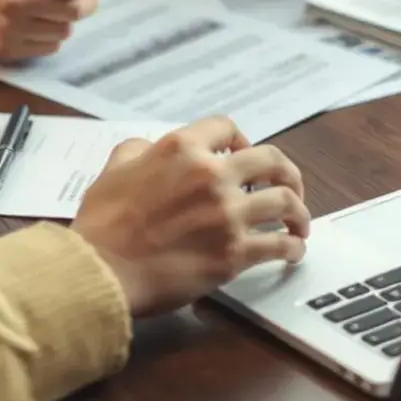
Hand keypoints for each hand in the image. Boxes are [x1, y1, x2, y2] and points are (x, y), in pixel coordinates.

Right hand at [0, 0, 110, 58]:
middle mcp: (15, 2)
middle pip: (73, 9)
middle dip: (88, 3)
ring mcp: (11, 29)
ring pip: (65, 29)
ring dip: (69, 19)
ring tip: (58, 9)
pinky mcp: (8, 49)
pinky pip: (50, 46)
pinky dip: (53, 35)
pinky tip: (41, 23)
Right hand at [71, 116, 310, 316]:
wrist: (100, 272)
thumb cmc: (102, 225)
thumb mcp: (114, 169)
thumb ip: (137, 150)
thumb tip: (150, 149)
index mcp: (182, 149)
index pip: (228, 128)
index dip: (240, 138)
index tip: (244, 152)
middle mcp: (212, 174)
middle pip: (272, 159)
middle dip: (287, 171)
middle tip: (291, 185)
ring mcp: (227, 213)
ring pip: (285, 201)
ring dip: (299, 211)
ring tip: (299, 221)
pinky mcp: (234, 252)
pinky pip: (279, 244)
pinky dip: (293, 246)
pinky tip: (293, 250)